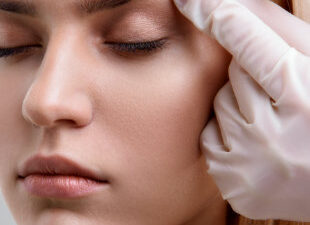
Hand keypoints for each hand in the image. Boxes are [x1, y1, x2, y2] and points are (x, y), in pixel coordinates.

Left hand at [174, 0, 309, 220]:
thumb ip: (282, 36)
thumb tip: (234, 6)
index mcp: (304, 93)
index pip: (244, 37)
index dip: (214, 11)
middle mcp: (273, 130)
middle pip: (232, 74)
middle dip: (252, 79)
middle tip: (283, 102)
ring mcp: (248, 160)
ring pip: (220, 105)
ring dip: (241, 108)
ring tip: (274, 128)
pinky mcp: (232, 182)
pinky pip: (210, 137)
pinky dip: (228, 136)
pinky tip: (256, 148)